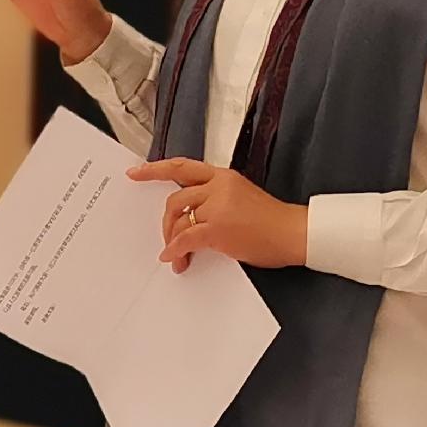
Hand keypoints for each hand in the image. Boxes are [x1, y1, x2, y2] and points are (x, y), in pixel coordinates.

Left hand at [129, 158, 308, 271]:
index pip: (182, 167)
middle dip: (166, 223)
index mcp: (223, 176)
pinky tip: (175, 259)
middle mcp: (218, 186)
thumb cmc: (271, 221)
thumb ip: (215, 200)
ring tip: (177, 257)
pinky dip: (176, 251)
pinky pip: (185, 239)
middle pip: (174, 200)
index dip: (155, 169)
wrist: (292, 232)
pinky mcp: (217, 228)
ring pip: (179, 221)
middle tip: (166, 239)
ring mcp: (217, 206)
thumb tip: (190, 221)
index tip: (135, 173)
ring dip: (172, 241)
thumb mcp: (241, 198)